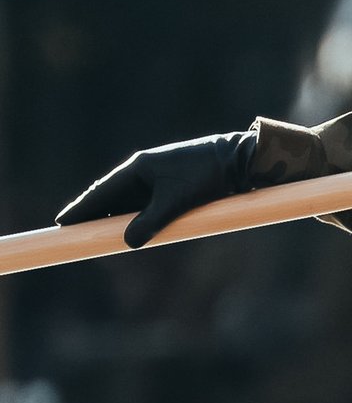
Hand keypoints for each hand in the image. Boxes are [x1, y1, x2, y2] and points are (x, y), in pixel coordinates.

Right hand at [55, 131, 257, 247]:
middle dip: (94, 215)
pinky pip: (147, 204)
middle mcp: (145, 170)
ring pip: (130, 203)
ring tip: (97, 233)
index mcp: (138, 167)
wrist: (238, 160)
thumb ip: (151, 223)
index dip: (82, 209)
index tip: (63, 222)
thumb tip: (127, 243)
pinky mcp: (175, 185)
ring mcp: (160, 177)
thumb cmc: (207, 174)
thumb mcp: (176, 201)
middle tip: (74, 231)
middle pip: (112, 198)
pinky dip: (137, 217)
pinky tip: (132, 227)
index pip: (101, 192)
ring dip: (116, 218)